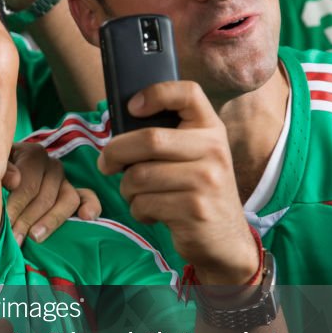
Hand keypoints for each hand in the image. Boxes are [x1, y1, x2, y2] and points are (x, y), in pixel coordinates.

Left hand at [4, 141, 99, 244]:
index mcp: (33, 154)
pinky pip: (87, 197)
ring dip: (51, 221)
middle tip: (14, 239)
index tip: (5, 223)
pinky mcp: (74, 193)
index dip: (16, 206)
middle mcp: (52, 165)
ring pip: (67, 200)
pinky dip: (90, 206)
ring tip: (35, 237)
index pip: (29, 184)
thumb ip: (1, 171)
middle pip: (45, 196)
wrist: (3, 173)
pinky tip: (86, 217)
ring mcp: (65, 180)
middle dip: (28, 220)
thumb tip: (14, 181)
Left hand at [97, 81, 257, 284]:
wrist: (226, 239)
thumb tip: (116, 135)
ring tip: (138, 195)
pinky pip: (144, 204)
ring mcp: (206, 181)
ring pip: (139, 176)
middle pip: (149, 139)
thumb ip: (169, 139)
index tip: (132, 107)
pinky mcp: (194, 210)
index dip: (156, 93)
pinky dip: (138, 211)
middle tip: (105, 164)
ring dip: (127, 189)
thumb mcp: (196, 157)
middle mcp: (214, 150)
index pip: (188, 93)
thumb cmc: (197, 192)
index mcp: (212, 129)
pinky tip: (153, 214)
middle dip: (115, 152)